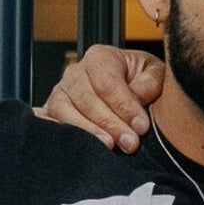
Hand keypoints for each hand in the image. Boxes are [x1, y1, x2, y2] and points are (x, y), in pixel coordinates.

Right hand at [38, 42, 169, 152]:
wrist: (127, 91)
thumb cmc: (140, 82)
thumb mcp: (154, 74)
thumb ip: (149, 82)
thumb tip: (136, 96)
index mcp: (100, 58)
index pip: (107, 82)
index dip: (124, 105)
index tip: (141, 126)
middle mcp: (76, 73)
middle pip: (87, 99)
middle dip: (111, 124)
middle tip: (130, 143)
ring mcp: (60, 93)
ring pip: (66, 112)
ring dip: (89, 131)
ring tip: (109, 146)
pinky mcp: (51, 113)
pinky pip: (50, 123)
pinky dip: (61, 134)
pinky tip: (80, 146)